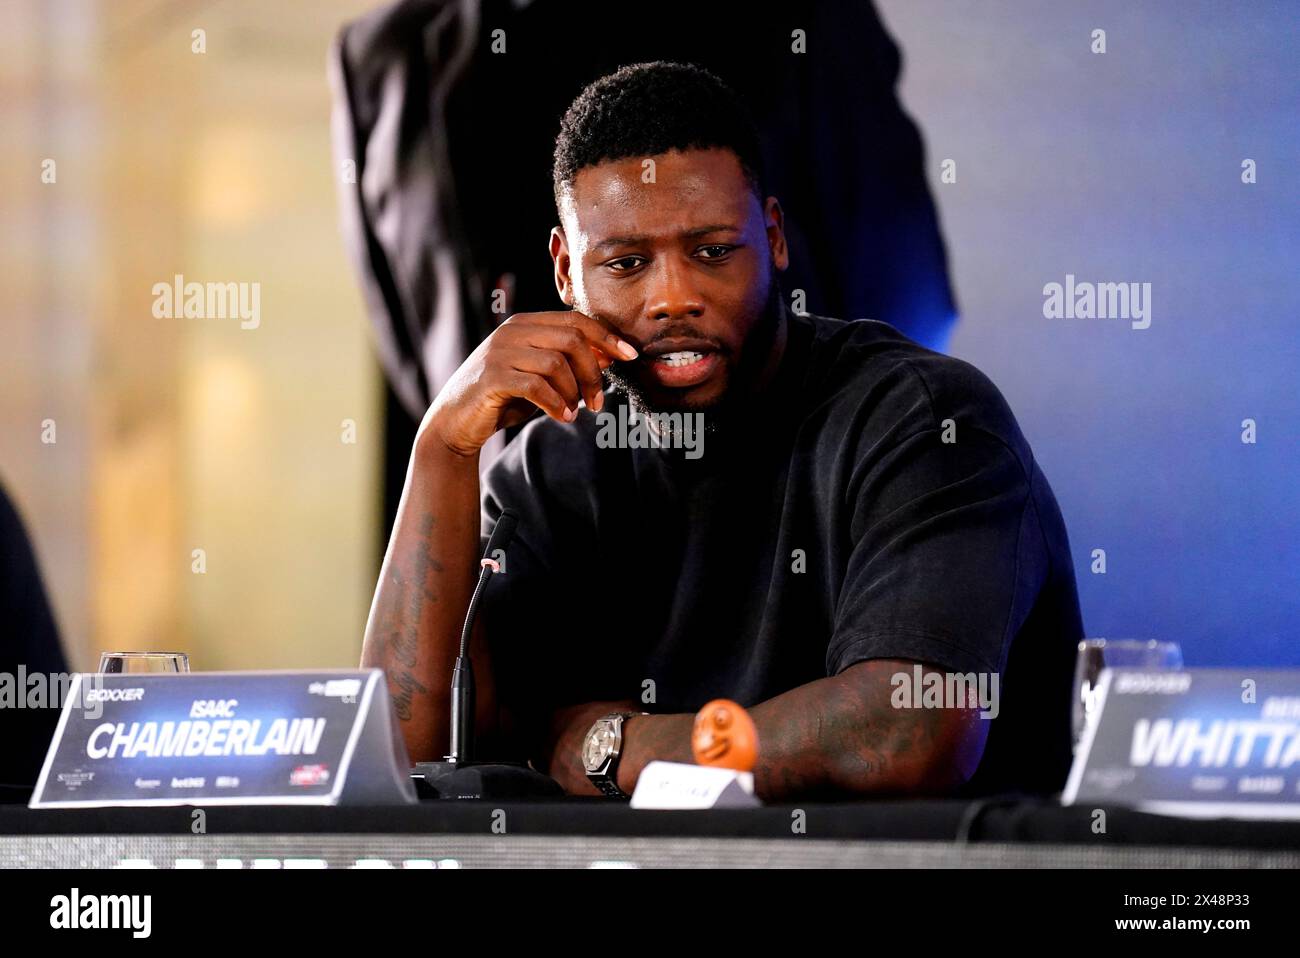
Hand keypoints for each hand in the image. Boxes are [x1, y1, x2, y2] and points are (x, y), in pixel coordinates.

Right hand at [420, 310, 637, 458]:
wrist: (455, 422)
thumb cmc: (503, 399)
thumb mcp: (540, 378)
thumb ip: (569, 364)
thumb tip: (609, 356)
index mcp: (526, 324)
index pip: (576, 320)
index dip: (607, 337)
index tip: (631, 357)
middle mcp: (512, 331)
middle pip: (572, 339)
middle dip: (593, 371)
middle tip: (598, 401)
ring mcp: (500, 352)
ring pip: (556, 363)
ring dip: (575, 391)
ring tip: (576, 412)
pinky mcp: (492, 378)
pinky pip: (537, 386)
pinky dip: (556, 404)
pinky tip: (562, 416)